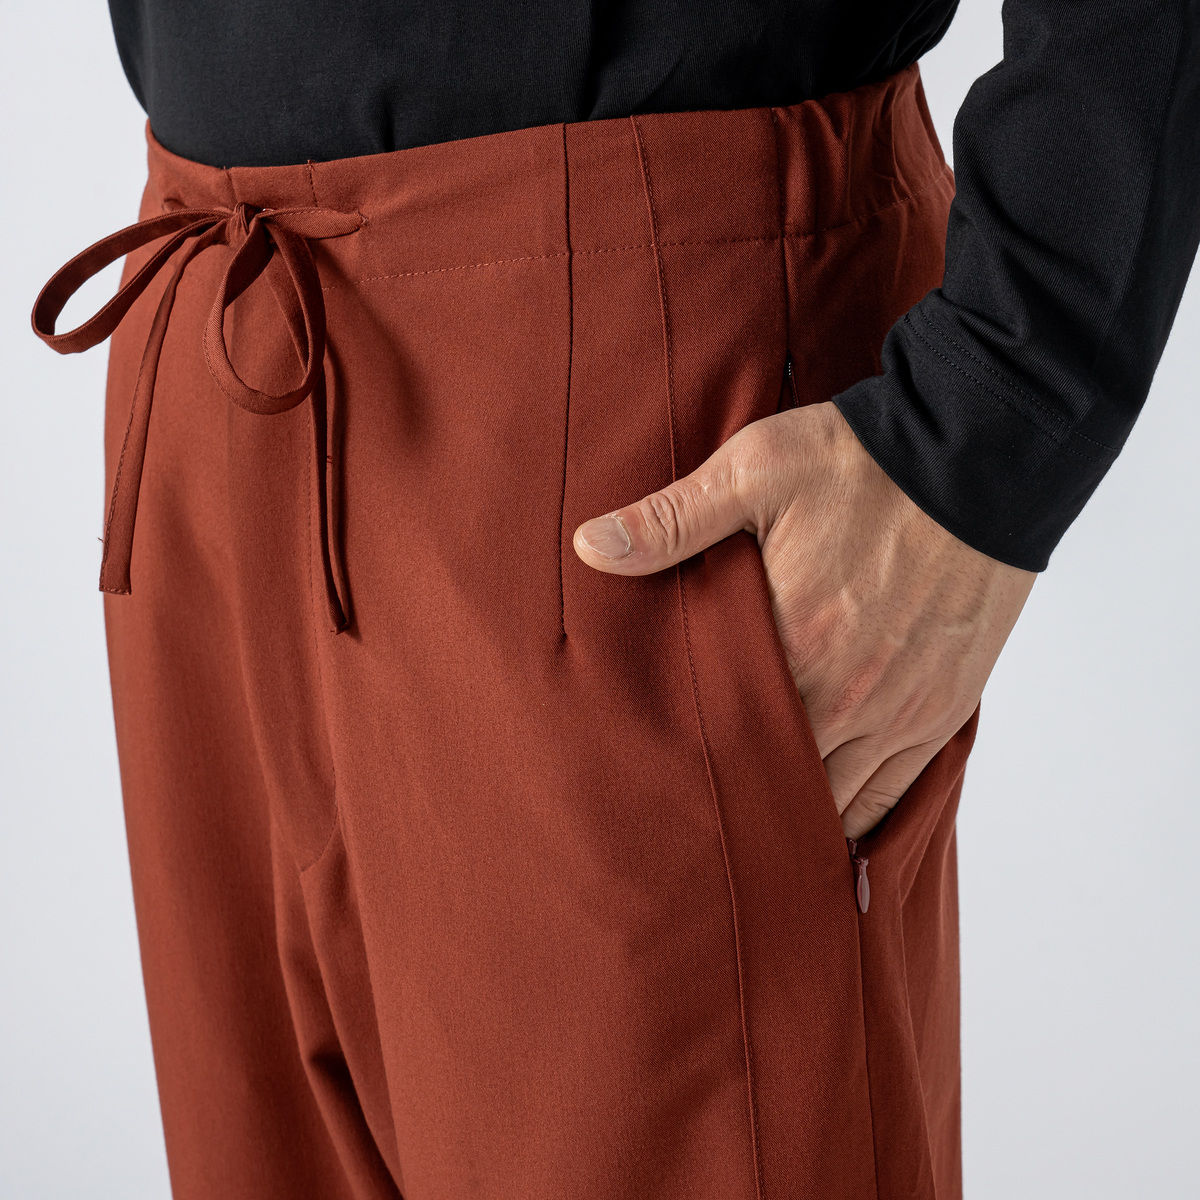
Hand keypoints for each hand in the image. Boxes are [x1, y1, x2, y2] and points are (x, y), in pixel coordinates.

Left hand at [573, 401, 1034, 838]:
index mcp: (793, 647)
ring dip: (797, 810)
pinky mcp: (943, 708)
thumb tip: (589, 547)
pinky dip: (861, 814)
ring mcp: (901, 711)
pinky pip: (897, 793)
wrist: (978, 458)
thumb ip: (671, 521)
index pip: (725, 739)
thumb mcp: (753, 472)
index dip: (693, 762)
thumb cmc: (860, 464)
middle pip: (779, 781)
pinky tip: (830, 825)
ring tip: (757, 824)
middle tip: (701, 814)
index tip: (664, 775)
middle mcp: (849, 696)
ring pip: (836, 800)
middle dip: (740, 795)